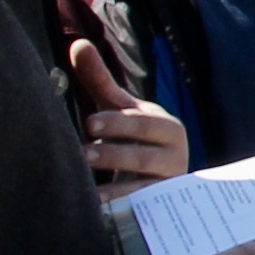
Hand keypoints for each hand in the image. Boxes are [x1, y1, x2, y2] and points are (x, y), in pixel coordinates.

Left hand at [75, 46, 186, 196]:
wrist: (159, 178)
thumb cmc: (133, 137)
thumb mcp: (119, 109)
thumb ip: (100, 79)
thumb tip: (78, 44)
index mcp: (167, 128)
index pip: (143, 124)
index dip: (117, 123)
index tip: (89, 125)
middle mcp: (176, 156)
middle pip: (145, 156)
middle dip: (113, 155)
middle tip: (82, 154)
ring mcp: (170, 186)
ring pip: (145, 187)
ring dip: (115, 188)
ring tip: (86, 188)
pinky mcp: (163, 210)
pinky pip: (142, 211)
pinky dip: (119, 210)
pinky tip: (95, 210)